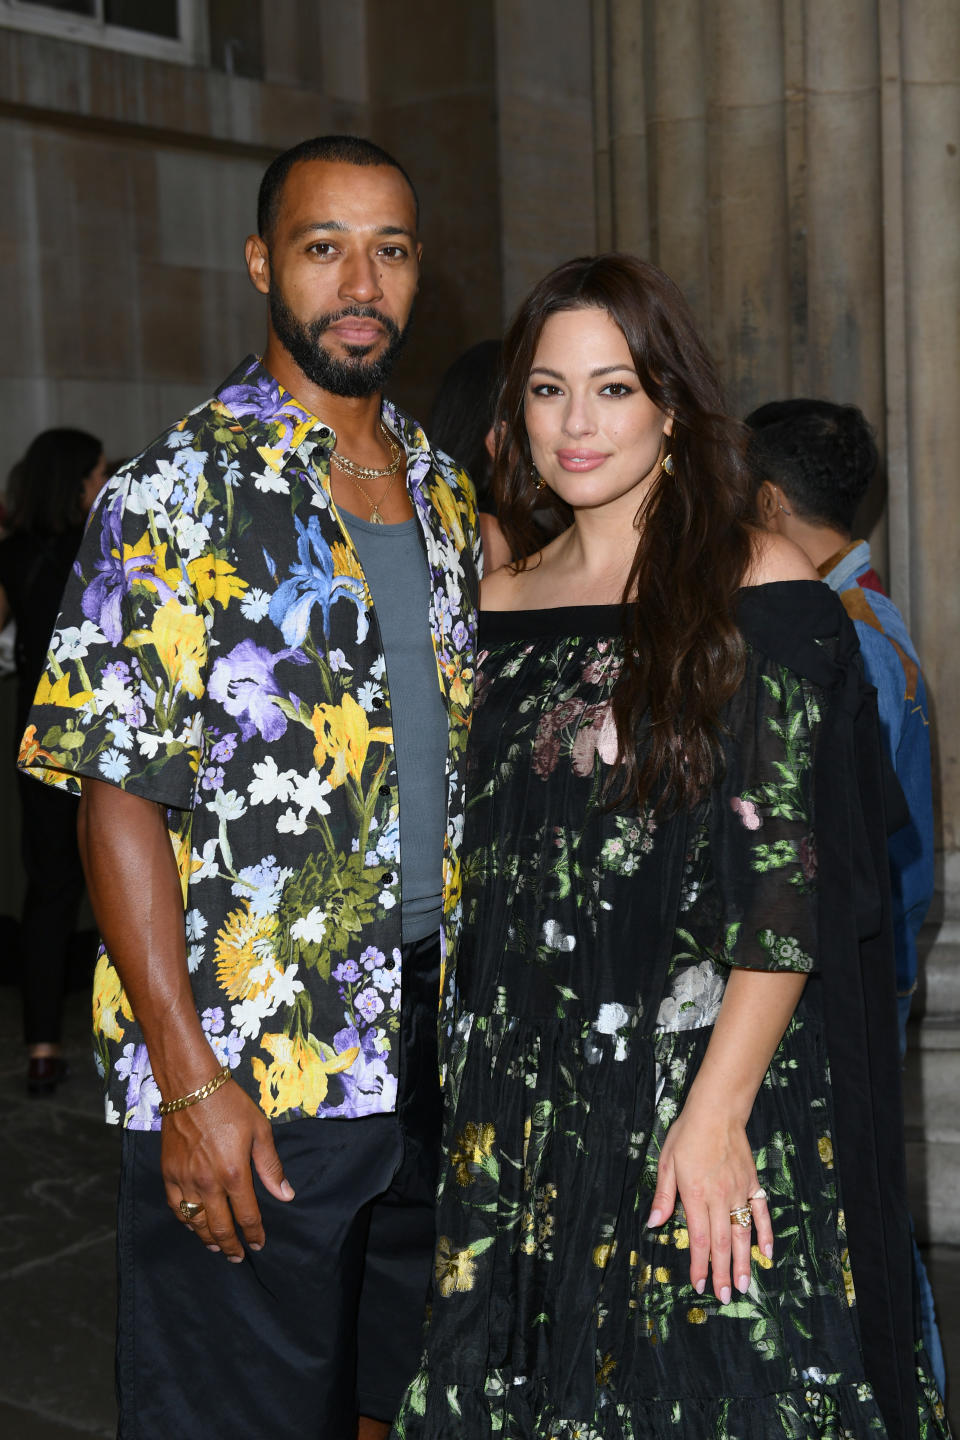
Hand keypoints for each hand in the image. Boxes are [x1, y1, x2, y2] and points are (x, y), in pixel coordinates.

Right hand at [161, 1080, 293, 1260]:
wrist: (191, 1087)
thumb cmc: (230, 1105)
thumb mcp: (260, 1131)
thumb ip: (271, 1167)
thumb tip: (285, 1195)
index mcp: (234, 1174)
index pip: (247, 1216)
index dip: (255, 1233)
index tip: (259, 1244)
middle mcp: (208, 1184)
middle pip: (220, 1227)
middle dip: (232, 1246)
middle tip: (238, 1256)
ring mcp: (185, 1181)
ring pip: (196, 1223)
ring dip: (208, 1239)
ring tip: (217, 1246)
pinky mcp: (169, 1174)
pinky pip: (176, 1208)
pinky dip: (185, 1222)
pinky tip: (193, 1225)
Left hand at [645, 1097, 771, 1303]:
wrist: (717, 1111)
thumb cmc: (687, 1134)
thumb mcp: (666, 1161)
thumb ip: (663, 1195)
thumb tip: (653, 1223)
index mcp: (695, 1194)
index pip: (699, 1239)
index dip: (699, 1265)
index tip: (698, 1285)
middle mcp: (719, 1197)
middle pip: (721, 1243)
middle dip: (721, 1273)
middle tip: (723, 1297)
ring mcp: (739, 1191)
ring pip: (742, 1233)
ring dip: (743, 1261)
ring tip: (742, 1285)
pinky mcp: (752, 1184)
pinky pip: (761, 1213)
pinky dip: (765, 1234)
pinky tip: (765, 1253)